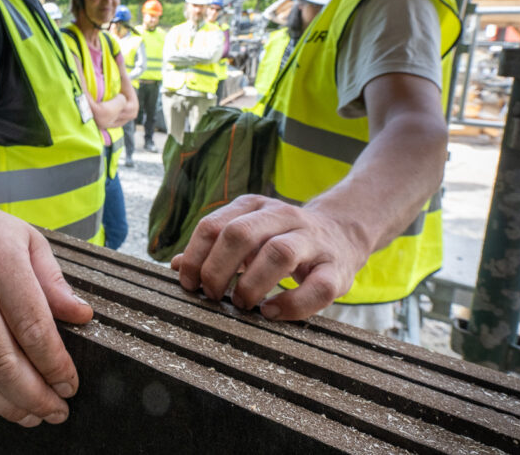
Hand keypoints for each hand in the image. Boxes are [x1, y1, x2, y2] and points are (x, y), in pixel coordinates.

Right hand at [0, 203, 92, 426]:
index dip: (54, 366)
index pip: (32, 328)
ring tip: (30, 415)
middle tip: (55, 412)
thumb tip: (83, 317)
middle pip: (1, 360)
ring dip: (4, 403)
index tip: (71, 386)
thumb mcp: (31, 243)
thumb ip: (55, 283)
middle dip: (33, 396)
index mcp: (0, 263)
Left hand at [171, 194, 370, 319]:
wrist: (343, 231)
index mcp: (254, 207)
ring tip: (242, 305)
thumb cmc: (283, 239)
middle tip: (213, 296)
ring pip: (279, 254)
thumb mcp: (248, 234)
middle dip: (218, 270)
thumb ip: (214, 248)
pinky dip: (291, 305)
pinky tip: (272, 313)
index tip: (188, 283)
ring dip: (252, 285)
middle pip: (241, 234)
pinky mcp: (336, 268)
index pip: (213, 225)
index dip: (195, 257)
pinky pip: (317, 288)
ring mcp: (313, 241)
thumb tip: (176, 266)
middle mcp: (283, 216)